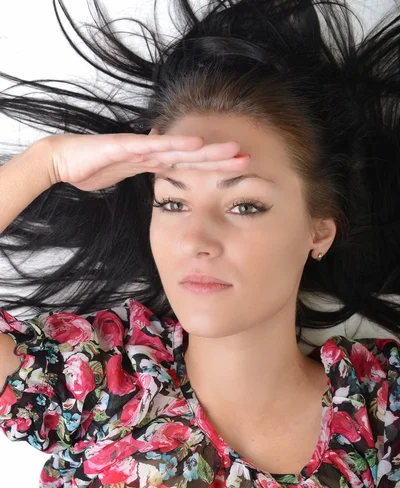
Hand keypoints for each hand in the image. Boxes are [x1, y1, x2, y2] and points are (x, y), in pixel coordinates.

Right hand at [45, 128, 247, 190]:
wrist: (63, 160)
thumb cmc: (92, 168)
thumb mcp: (126, 174)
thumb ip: (145, 171)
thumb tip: (162, 170)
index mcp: (154, 162)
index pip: (190, 166)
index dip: (214, 168)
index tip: (238, 172)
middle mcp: (152, 152)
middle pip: (192, 156)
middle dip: (220, 159)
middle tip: (248, 158)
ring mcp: (140, 148)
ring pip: (180, 149)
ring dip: (207, 150)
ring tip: (232, 150)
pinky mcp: (125, 147)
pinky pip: (154, 147)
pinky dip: (174, 145)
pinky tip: (194, 144)